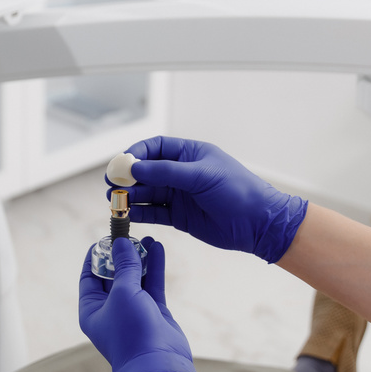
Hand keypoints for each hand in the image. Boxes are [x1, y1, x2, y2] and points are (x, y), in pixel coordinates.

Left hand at [79, 236, 201, 371]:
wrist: (158, 364)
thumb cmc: (132, 332)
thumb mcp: (123, 293)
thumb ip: (124, 266)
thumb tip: (121, 243)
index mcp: (91, 309)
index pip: (88, 277)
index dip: (95, 256)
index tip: (104, 238)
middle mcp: (110, 309)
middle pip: (113, 275)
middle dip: (121, 254)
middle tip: (129, 234)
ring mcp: (132, 310)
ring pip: (135, 278)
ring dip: (140, 258)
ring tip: (148, 238)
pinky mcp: (153, 311)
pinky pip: (151, 284)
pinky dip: (154, 267)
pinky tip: (158, 249)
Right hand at [118, 136, 307, 263]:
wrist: (258, 223)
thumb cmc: (238, 191)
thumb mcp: (201, 176)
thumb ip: (167, 172)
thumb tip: (135, 168)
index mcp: (190, 154)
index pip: (156, 148)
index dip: (136, 153)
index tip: (122, 162)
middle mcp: (182, 173)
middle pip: (147, 172)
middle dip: (128, 176)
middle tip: (112, 182)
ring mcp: (180, 195)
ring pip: (147, 193)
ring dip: (130, 195)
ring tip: (114, 199)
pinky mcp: (180, 217)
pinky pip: (154, 212)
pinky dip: (139, 213)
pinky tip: (127, 214)